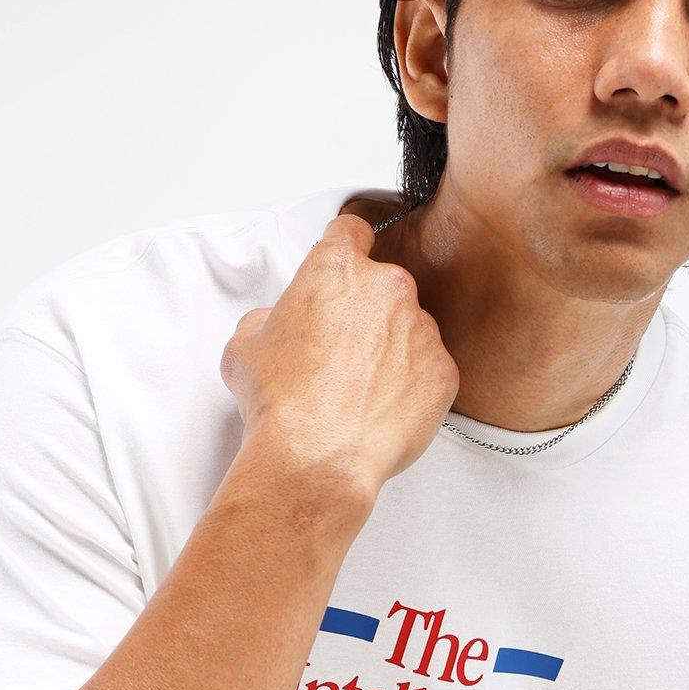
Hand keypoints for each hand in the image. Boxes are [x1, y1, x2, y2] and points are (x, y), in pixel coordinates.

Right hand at [219, 210, 459, 499]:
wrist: (317, 457)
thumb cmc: (283, 403)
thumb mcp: (245, 347)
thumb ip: (268, 318)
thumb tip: (279, 325)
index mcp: (337, 270)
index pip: (350, 231)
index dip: (344, 247)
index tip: (345, 260)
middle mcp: (387, 290)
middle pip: (381, 286)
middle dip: (364, 312)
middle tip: (338, 351)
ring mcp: (422, 330)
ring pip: (408, 329)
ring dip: (389, 349)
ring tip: (358, 390)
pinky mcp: (443, 371)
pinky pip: (429, 369)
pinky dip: (411, 385)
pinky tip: (380, 408)